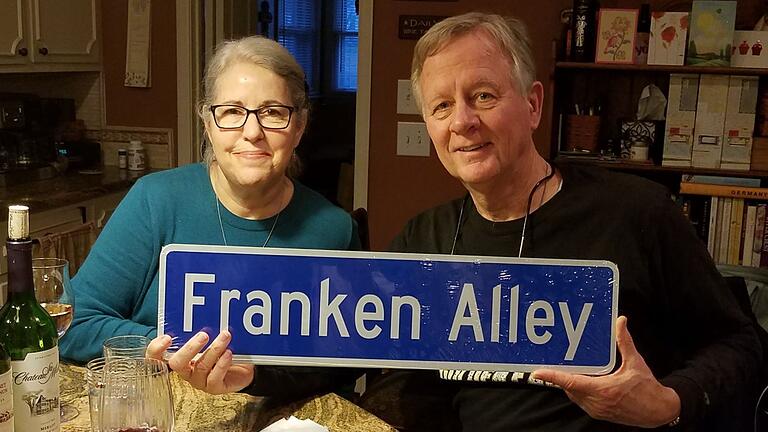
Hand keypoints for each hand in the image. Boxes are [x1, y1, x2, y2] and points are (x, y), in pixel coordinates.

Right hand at [146, 331, 254, 394]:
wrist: (243, 368)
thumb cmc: (223, 351)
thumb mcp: (211, 339)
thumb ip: (204, 328)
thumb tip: (206, 309)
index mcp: (180, 358)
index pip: (156, 358)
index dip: (156, 350)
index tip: (166, 338)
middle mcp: (186, 371)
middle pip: (177, 364)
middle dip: (189, 348)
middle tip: (203, 335)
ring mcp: (199, 381)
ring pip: (201, 366)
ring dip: (214, 348)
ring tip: (225, 335)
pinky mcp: (215, 387)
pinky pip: (214, 377)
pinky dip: (222, 363)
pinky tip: (229, 353)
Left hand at [531, 316, 680, 427]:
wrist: (660, 411)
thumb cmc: (648, 388)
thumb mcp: (635, 362)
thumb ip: (624, 341)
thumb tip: (620, 321)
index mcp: (603, 390)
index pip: (570, 383)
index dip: (552, 377)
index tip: (536, 372)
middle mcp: (596, 403)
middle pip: (568, 388)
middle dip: (561, 377)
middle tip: (555, 363)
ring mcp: (597, 410)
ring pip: (574, 396)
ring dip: (570, 385)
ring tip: (568, 370)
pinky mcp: (600, 414)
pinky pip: (581, 401)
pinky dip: (578, 391)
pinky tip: (582, 381)